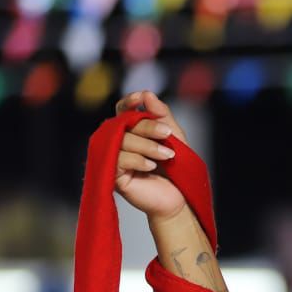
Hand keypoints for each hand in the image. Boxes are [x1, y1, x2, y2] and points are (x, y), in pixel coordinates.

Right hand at [113, 90, 187, 220]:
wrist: (179, 198)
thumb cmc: (175, 169)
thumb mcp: (173, 136)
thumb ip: (161, 114)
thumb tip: (147, 93)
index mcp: (131, 131)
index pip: (122, 110)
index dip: (129, 101)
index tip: (140, 98)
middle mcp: (118, 142)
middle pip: (124, 123)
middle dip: (148, 126)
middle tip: (167, 135)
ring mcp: (113, 158)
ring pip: (122, 140)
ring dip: (147, 145)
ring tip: (167, 156)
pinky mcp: (112, 175)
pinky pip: (118, 159)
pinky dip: (137, 160)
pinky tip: (151, 166)